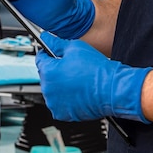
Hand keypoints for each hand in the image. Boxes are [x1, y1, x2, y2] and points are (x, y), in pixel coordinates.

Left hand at [36, 32, 151, 122]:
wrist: (111, 89)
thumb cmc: (96, 70)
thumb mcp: (75, 47)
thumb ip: (56, 43)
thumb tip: (46, 38)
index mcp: (48, 72)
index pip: (40, 59)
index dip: (49, 54)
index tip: (56, 54)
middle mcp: (48, 90)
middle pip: (47, 76)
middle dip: (57, 70)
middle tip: (74, 67)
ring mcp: (55, 103)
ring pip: (54, 90)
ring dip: (61, 85)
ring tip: (78, 80)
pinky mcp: (63, 114)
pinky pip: (61, 103)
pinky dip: (67, 98)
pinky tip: (79, 91)